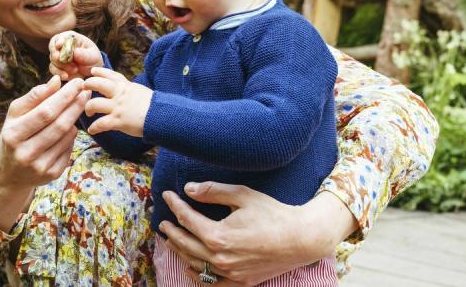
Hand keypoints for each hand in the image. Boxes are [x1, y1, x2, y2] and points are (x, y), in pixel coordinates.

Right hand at [0, 75, 89, 230]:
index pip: (45, 112)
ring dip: (75, 119)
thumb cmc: (14, 134)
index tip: (77, 83)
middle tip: (86, 91)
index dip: (64, 96)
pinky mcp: (51, 175)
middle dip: (75, 105)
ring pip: (67, 137)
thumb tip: (57, 80)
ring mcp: (40, 167)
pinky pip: (69, 149)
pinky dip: (72, 136)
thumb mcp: (16, 114)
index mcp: (13, 135)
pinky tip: (69, 128)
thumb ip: (35, 96)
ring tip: (77, 106)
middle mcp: (26, 154)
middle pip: (59, 125)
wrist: (9, 172)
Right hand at [48, 31, 102, 79]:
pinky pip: (53, 69)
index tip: (59, 45)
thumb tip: (75, 52)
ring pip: (53, 60)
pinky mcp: (57, 67)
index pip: (60, 37)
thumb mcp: (93, 55)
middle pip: (53, 48)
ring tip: (75, 70)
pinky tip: (66, 76)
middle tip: (65, 61)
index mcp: (70, 38)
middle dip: (57, 56)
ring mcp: (58, 57)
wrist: (92, 70)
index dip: (59, 40)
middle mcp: (62, 46)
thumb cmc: (93, 58)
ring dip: (62, 66)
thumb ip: (85, 54)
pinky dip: (59, 73)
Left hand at [82, 66, 151, 136]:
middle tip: (83, 89)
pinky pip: (100, 124)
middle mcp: (119, 94)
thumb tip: (124, 89)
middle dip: (87, 85)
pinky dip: (94, 128)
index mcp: (126, 86)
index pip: (110, 74)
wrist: (162, 116)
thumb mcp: (140, 91)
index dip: (99, 72)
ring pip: (94, 104)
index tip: (92, 72)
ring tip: (88, 113)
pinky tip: (92, 130)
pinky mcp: (118, 121)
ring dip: (88, 108)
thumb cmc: (154, 105)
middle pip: (97, 84)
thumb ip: (129, 89)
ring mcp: (117, 107)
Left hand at [159, 183, 355, 284]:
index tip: (167, 195)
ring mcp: (230, 273)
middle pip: (185, 244)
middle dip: (171, 231)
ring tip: (172, 240)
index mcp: (218, 235)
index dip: (175, 205)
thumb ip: (213, 192)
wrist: (302, 239)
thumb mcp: (242, 195)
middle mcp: (220, 258)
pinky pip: (211, 284)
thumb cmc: (273, 214)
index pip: (187, 219)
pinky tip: (190, 267)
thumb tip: (188, 189)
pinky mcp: (240, 282)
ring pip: (194, 264)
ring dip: (180, 251)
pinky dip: (197, 275)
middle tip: (163, 221)